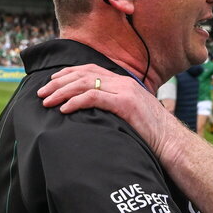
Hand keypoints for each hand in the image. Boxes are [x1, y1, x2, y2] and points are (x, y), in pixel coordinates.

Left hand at [38, 65, 168, 154]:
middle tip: (41, 93)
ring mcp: (125, 91)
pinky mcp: (126, 104)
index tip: (51, 82)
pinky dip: (75, 102)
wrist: (171, 142)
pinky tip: (64, 110)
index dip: (67, 73)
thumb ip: (114, 106)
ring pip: (85, 84)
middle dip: (58, 82)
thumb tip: (93, 111)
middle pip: (83, 74)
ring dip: (62, 93)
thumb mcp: (130, 115)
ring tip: (47, 102)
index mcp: (124, 82)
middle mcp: (123, 82)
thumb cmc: (150, 134)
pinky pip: (94, 98)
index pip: (89, 69)